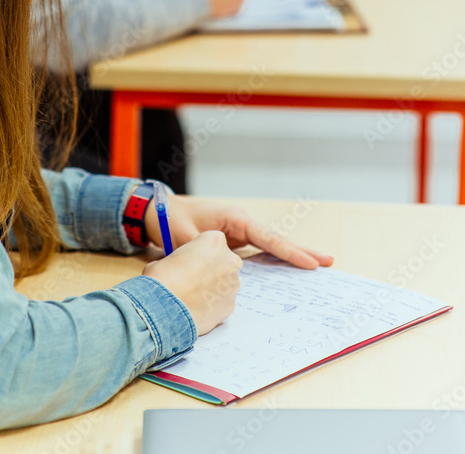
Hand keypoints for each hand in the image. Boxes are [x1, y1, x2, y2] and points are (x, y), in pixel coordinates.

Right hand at [142, 231, 241, 334]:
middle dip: (212, 269)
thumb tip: (182, 266)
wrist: (166, 307)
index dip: (201, 252)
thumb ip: (185, 257)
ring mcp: (233, 283)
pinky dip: (213, 304)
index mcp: (215, 240)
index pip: (213, 242)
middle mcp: (230, 259)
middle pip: (224, 261)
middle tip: (193, 279)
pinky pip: (223, 302)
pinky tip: (196, 308)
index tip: (191, 260)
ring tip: (192, 296)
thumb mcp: (170, 256)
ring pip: (225, 283)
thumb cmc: (164, 277)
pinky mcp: (231, 305)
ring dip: (213, 287)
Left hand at [144, 194, 333, 270]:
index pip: (267, 237)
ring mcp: (238, 233)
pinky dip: (274, 260)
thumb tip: (219, 264)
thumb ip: (202, 249)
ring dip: (291, 256)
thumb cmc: (170, 219)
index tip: (309, 262)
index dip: (288, 251)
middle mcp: (240, 224)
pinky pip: (258, 253)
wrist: (156, 212)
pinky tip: (287, 271)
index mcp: (233, 218)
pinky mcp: (233, 242)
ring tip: (317, 265)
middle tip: (328, 261)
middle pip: (276, 240)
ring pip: (270, 246)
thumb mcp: (184, 235)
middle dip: (301, 251)